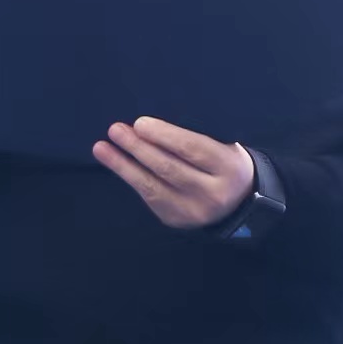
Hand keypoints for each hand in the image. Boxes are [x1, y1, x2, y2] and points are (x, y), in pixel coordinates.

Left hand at [93, 116, 252, 229]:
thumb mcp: (225, 145)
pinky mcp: (176, 220)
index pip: (192, 149)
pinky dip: (130, 178)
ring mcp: (192, 210)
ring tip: (102, 147)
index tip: (140, 123)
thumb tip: (151, 125)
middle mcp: (212, 192)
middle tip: (116, 129)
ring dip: (124, 165)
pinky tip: (116, 163)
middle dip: (138, 147)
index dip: (164, 136)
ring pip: (153, 186)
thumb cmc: (225, 163)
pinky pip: (149, 197)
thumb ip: (196, 137)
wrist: (240, 202)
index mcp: (228, 167)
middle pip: (169, 168)